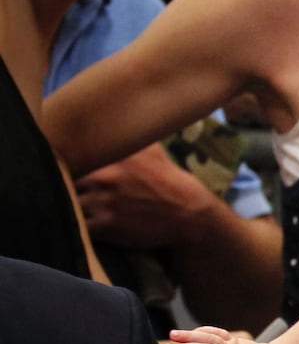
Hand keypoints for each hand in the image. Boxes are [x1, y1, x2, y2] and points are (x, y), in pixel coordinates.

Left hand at [75, 144, 215, 249]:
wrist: (187, 211)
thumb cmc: (168, 180)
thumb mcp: (152, 149)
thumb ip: (128, 134)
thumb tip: (113, 118)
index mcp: (113, 155)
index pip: (71, 153)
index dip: (66, 159)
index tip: (69, 164)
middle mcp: (105, 176)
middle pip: (65, 178)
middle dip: (68, 182)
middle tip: (74, 186)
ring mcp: (104, 202)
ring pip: (70, 203)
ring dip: (73, 205)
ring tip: (81, 205)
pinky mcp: (106, 226)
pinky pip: (79, 226)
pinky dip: (80, 225)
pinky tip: (89, 222)